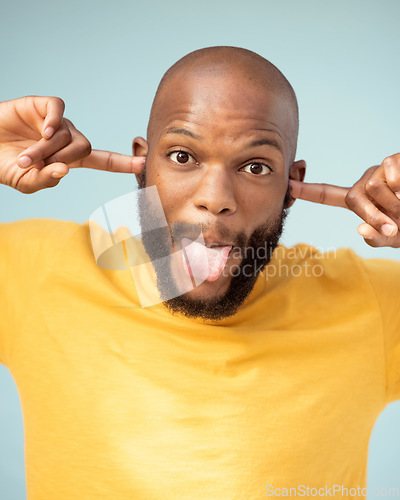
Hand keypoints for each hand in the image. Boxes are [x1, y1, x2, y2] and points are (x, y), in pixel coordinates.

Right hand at [0, 96, 144, 193]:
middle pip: (85, 148)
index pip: (102, 160)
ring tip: (24, 158)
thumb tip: (65, 170)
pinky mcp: (43, 106)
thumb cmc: (5, 166)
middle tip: (35, 166)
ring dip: (45, 151)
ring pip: (68, 135)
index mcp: (69, 158)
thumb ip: (45, 181)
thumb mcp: (26, 182)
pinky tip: (44, 131)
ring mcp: (56, 122)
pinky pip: (59, 110)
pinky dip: (54, 121)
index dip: (122, 162)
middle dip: (61, 160)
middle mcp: (67, 139)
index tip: (144, 163)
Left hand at [289, 153, 399, 247]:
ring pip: (371, 188)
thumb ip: (377, 238)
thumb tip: (360, 230)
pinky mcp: (394, 161)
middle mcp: (366, 182)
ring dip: (393, 204)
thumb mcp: (394, 238)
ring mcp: (380, 171)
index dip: (307, 192)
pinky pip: (390, 175)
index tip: (287, 186)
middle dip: (373, 215)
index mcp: (360, 200)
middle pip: (352, 198)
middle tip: (395, 225)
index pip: (328, 195)